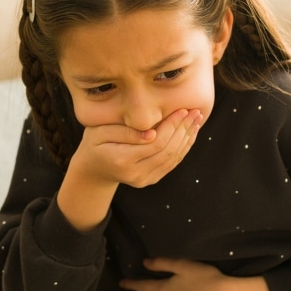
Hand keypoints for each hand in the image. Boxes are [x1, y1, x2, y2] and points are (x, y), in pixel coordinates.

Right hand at [70, 108, 202, 189]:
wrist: (93, 169)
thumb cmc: (94, 143)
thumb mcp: (99, 132)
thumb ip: (124, 132)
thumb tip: (152, 133)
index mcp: (122, 160)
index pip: (155, 143)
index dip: (172, 126)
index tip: (182, 110)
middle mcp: (135, 174)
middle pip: (167, 151)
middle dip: (183, 130)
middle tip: (195, 112)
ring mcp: (144, 180)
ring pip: (172, 158)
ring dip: (187, 139)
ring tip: (196, 120)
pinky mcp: (150, 180)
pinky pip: (171, 164)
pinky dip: (183, 148)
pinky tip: (190, 133)